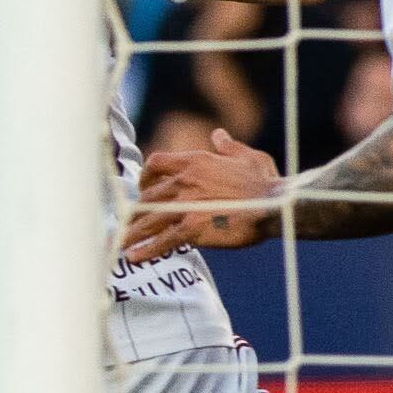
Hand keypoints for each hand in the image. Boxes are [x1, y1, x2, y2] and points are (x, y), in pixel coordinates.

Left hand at [124, 127, 282, 257]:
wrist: (276, 205)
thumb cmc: (265, 182)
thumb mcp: (247, 156)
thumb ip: (228, 147)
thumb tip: (218, 135)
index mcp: (194, 162)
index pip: (155, 164)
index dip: (145, 176)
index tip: (142, 186)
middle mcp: (183, 181)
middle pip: (146, 196)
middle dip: (134, 212)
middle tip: (126, 223)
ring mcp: (185, 205)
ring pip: (148, 220)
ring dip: (130, 233)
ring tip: (116, 244)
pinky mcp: (192, 228)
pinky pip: (163, 240)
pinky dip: (147, 250)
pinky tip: (133, 257)